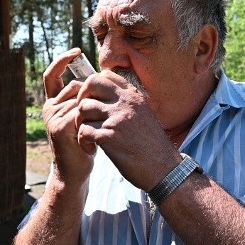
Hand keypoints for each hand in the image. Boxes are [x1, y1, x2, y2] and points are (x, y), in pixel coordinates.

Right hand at [42, 48, 95, 184]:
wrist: (75, 172)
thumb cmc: (84, 144)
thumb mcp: (83, 117)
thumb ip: (84, 99)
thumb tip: (98, 76)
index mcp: (53, 104)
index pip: (53, 75)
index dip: (62, 60)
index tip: (77, 51)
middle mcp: (49, 108)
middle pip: (74, 86)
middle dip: (90, 95)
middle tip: (98, 116)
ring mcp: (52, 117)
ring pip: (80, 98)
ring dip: (93, 111)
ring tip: (93, 130)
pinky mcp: (59, 126)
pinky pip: (81, 111)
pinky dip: (91, 120)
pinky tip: (91, 137)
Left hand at [74, 70, 177, 189]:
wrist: (163, 168)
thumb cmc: (151, 145)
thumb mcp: (143, 114)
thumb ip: (126, 103)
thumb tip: (106, 96)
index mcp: (133, 96)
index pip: (105, 75)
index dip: (92, 87)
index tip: (92, 102)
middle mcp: (125, 103)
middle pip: (90, 85)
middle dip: (81, 98)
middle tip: (83, 116)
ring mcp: (116, 119)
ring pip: (83, 109)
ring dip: (80, 123)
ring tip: (88, 136)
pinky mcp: (108, 137)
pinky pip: (83, 131)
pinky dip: (82, 142)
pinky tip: (91, 149)